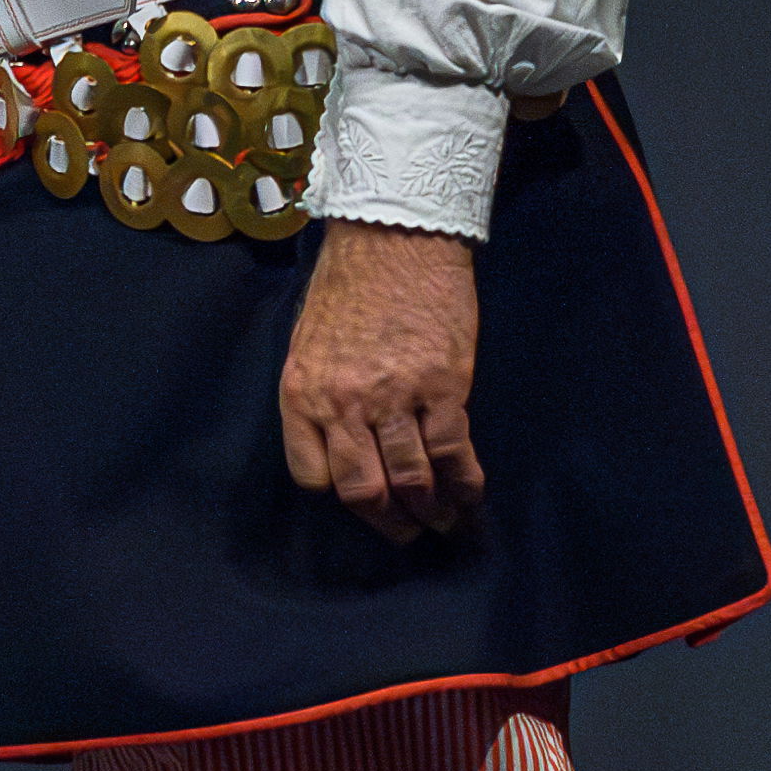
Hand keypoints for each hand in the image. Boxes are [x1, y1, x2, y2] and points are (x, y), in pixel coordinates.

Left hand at [281, 219, 487, 542]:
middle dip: (387, 522)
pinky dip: (464, 483)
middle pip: (362, 488)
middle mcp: (342, 403)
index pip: (312, 474)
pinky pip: (452, 452)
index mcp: (300, 392)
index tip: (361, 503)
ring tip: (442, 524)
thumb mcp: (309, 343)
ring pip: (410, 479)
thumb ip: (321, 395)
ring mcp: (394, 397)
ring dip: (430, 511)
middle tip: (406, 533)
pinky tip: (470, 496)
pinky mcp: (443, 386)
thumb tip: (344, 441)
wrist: (394, 238)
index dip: (340, 496)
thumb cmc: (349, 286)